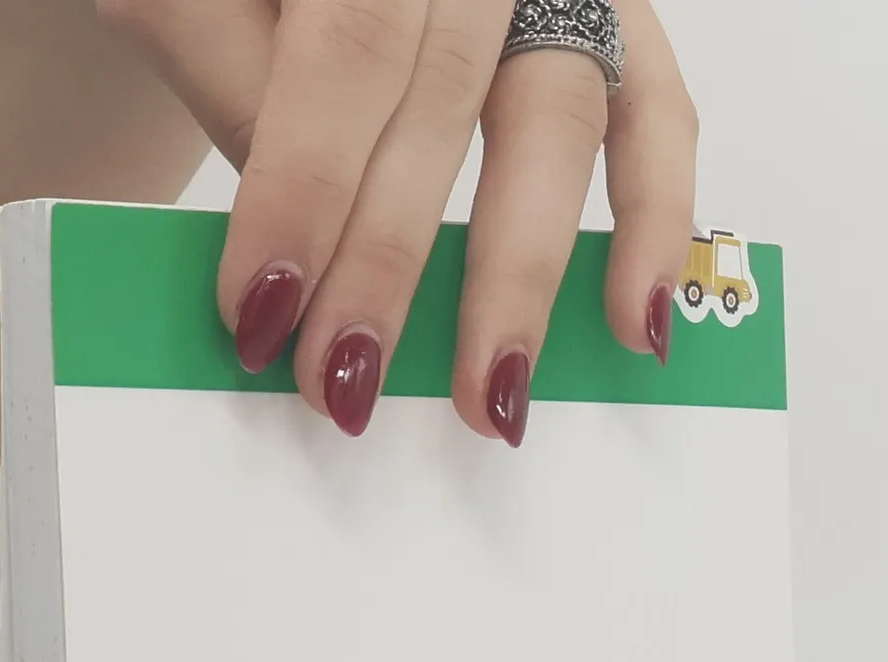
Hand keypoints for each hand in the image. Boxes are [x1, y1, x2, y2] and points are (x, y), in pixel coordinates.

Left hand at [94, 0, 697, 443]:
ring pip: (561, 114)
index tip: (262, 311)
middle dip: (388, 260)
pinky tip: (633, 325)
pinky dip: (656, 219)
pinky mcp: (612, 14)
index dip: (307, 187)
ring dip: (521, 273)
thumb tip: (289, 261)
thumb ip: (230, 80)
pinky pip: (657, 110)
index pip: (348, 49)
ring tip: (492, 397)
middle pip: (446, 96)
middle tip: (343, 379)